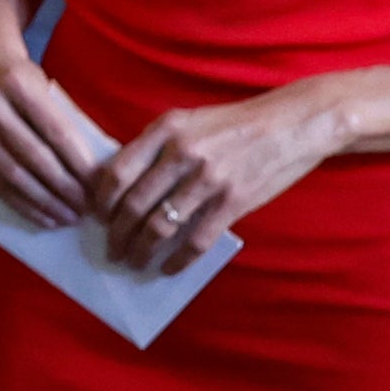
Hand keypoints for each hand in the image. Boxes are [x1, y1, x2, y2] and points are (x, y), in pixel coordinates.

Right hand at [0, 29, 105, 231]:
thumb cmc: (19, 75)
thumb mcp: (42, 84)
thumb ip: (59, 119)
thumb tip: (90, 170)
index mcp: (16, 83)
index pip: (54, 131)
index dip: (77, 162)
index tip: (98, 186)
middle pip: (32, 156)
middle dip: (63, 188)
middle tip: (86, 209)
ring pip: (11, 174)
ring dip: (43, 201)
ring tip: (67, 217)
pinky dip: (19, 203)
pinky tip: (41, 216)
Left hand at [82, 81, 347, 272]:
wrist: (294, 123)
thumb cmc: (236, 124)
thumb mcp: (189, 122)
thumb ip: (155, 146)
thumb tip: (119, 184)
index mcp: (166, 130)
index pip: (116, 172)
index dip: (99, 202)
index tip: (95, 218)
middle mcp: (182, 154)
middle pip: (132, 205)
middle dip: (116, 235)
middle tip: (111, 249)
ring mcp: (208, 180)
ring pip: (159, 228)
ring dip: (140, 251)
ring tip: (132, 262)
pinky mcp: (233, 202)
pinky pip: (195, 241)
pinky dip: (177, 261)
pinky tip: (167, 268)